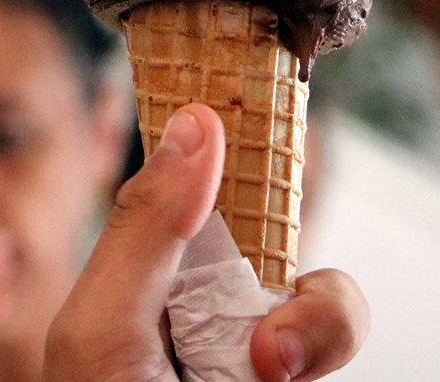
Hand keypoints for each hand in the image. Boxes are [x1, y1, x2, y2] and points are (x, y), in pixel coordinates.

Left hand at [44, 103, 369, 381]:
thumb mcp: (102, 323)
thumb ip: (146, 227)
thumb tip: (198, 120)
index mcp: (145, 266)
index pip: (194, 182)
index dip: (227, 137)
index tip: (255, 87)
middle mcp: (203, 292)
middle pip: (272, 221)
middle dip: (281, 234)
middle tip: (261, 295)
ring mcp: (254, 336)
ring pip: (322, 281)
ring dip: (315, 319)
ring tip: (265, 369)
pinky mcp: (292, 366)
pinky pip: (337, 327)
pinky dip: (323, 340)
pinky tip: (278, 376)